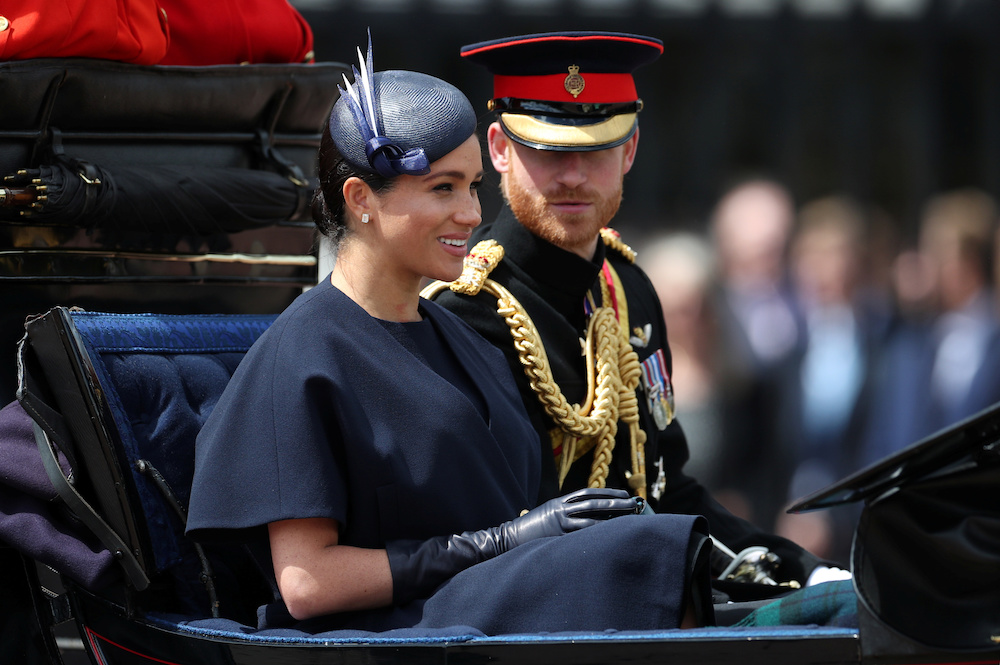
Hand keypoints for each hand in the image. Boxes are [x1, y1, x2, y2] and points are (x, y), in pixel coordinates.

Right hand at [494, 487, 639, 549]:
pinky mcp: (558, 535)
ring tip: (628, 517)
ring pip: (591, 516)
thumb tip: (587, 517)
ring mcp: (559, 521)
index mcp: (559, 502)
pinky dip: (598, 531)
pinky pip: (582, 532)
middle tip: (634, 503)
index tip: (623, 494)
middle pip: (593, 502)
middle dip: (615, 502)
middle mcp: (561, 508)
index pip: (587, 493)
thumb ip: (564, 514)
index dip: (607, 492)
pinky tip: (611, 533)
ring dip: (612, 516)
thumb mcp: (547, 515)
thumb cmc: (529, 530)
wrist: (508, 537)